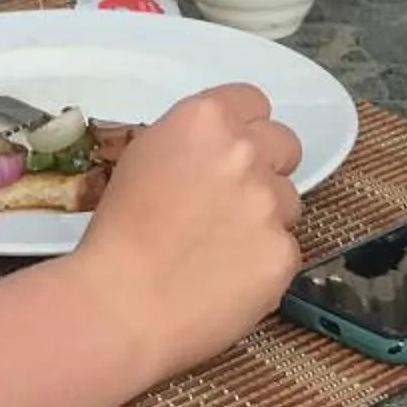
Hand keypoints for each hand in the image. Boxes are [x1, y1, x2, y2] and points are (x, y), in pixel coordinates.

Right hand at [67, 84, 303, 380]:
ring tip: (220, 249)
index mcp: (206, 120)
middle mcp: (244, 152)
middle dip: (267, 167)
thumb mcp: (143, 159)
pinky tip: (226, 279)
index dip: (244, 128)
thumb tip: (216, 152)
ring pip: (289, 201)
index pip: (254, 101)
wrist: (121, 305)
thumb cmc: (118, 236)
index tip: (233, 152)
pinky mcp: (283, 252)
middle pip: (285, 144)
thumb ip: (192, 143)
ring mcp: (269, 203)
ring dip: (265, 218)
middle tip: (234, 201)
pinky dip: (262, 264)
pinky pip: (285, 250)